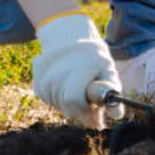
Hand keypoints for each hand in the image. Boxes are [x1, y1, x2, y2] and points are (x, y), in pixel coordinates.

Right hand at [32, 13, 122, 127]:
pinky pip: (49, 101)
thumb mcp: (107, 69)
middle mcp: (56, 75)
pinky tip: (65, 85)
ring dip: (69, 104)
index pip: (75, 101)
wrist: (68, 39)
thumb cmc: (92, 57)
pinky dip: (59, 98)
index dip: (86, 109)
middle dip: (80, 109)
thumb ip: (112, 91)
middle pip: (68, 108)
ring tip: (76, 87)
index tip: (93, 107)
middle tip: (87, 97)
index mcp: (77, 70)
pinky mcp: (37, 83)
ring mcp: (44, 79)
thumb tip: (117, 115)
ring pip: (59, 107)